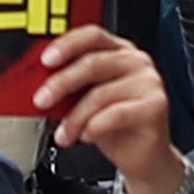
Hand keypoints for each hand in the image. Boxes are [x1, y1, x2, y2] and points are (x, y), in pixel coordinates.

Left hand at [31, 19, 182, 193]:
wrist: (143, 157)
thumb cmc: (113, 126)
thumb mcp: (84, 100)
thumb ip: (69, 87)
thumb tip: (37, 83)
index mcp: (118, 50)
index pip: (91, 36)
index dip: (67, 45)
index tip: (45, 61)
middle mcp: (136, 61)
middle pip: (93, 63)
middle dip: (61, 83)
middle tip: (41, 101)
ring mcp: (149, 81)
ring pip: (100, 94)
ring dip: (75, 118)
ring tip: (65, 134)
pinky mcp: (156, 105)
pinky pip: (117, 113)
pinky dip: (95, 127)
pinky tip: (87, 136)